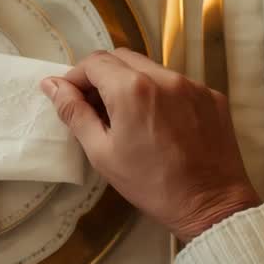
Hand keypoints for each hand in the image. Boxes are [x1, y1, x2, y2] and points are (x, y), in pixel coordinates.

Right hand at [41, 49, 259, 240]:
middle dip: (102, 75)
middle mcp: (164, 77)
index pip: (93, 62)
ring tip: (128, 116)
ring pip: (150, 68)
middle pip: (121, 57)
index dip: (76, 77)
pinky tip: (160, 122)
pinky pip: (176, 83)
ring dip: (131, 82)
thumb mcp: (102, 153)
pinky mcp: (211, 96)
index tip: (72, 98)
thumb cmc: (152, 185)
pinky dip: (160, 93)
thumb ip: (74, 113)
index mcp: (132, 89)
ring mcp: (192, 84)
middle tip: (96, 106)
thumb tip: (52, 85)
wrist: (211, 206)